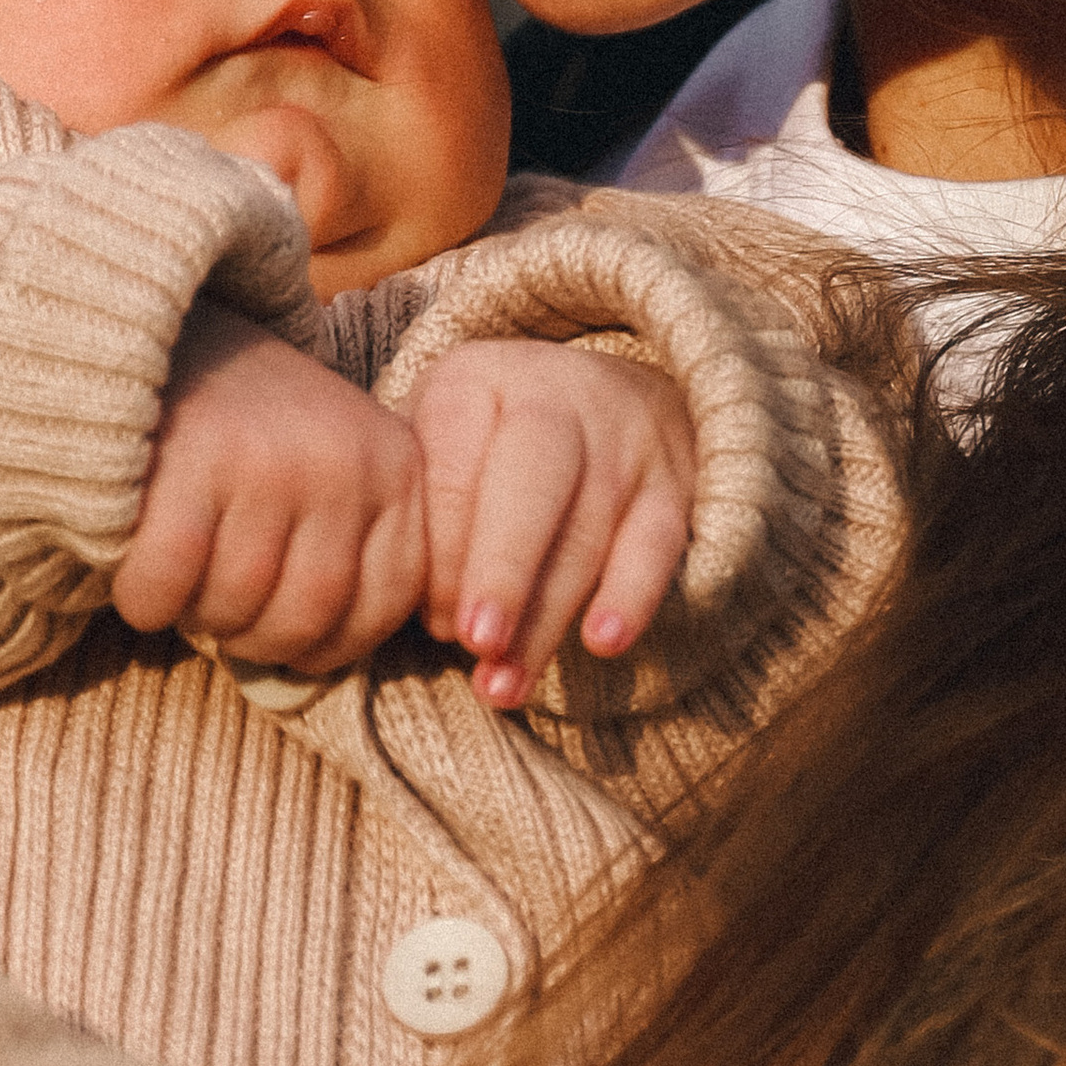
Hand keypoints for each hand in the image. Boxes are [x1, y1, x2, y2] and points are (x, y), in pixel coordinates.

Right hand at [113, 300, 427, 669]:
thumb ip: (347, 552)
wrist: (156, 333)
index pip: (385, 608)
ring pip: (237, 608)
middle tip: (219, 611)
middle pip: (308, 619)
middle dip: (254, 639)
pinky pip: (168, 587)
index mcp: (396, 468)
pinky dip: (143, 597)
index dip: (328, 645)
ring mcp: (272, 462)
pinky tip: (139, 567)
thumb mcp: (330, 470)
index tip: (288, 638)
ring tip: (185, 576)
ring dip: (196, 614)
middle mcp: (345, 463)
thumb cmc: (245, 432)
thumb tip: (316, 668)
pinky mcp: (195, 465)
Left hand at [408, 341, 695, 706]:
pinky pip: (657, 542)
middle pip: (531, 484)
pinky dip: (632, 595)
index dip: (443, 554)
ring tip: (507, 684)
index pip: (455, 469)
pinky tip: (602, 643)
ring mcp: (624, 436)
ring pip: (589, 529)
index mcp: (475, 381)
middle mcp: (556, 396)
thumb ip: (416, 513)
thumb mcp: (437, 449)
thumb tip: (389, 606)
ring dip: (547, 617)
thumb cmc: (489, 452)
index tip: (429, 621)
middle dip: (502, 572)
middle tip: (474, 643)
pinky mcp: (676, 482)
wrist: (608, 402)